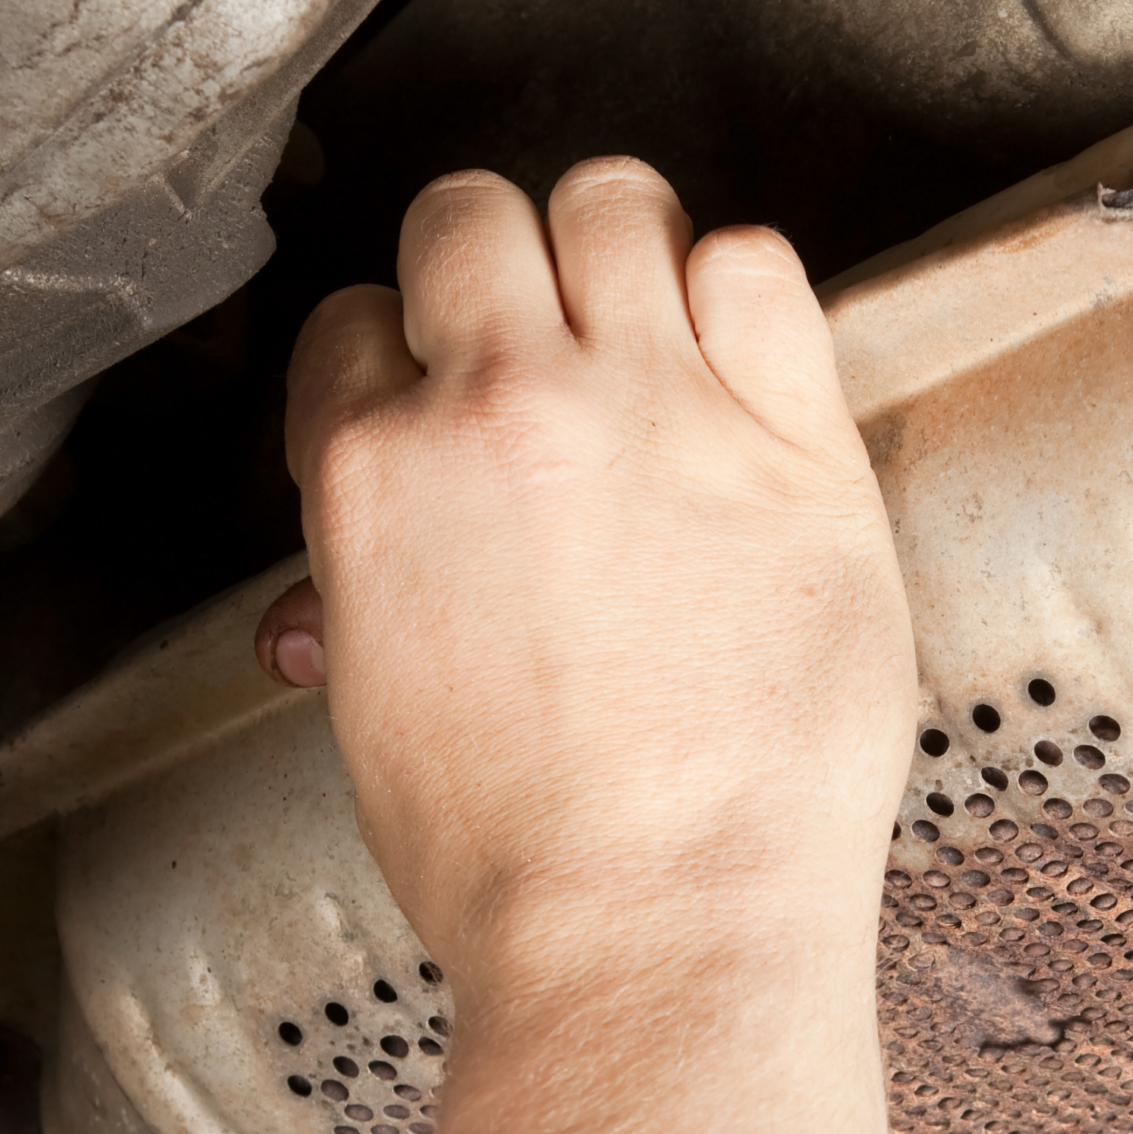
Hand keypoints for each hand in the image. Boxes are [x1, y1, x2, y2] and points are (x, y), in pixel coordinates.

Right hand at [267, 162, 915, 1133]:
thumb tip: (338, 592)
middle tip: (549, 348)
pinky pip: (761, 265)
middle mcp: (501, 408)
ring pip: (614, 201)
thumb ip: (362, 605)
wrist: (661, 932)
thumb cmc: (521, 864)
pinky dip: (745, 290)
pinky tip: (746, 368)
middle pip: (471, 217)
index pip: (355, 323)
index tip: (451, 405)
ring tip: (653, 336)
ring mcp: (655, 412)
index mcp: (373, 475)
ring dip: (621, 251)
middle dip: (496, 272)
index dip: (405, 357)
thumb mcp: (380, 722)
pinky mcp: (795, 445)